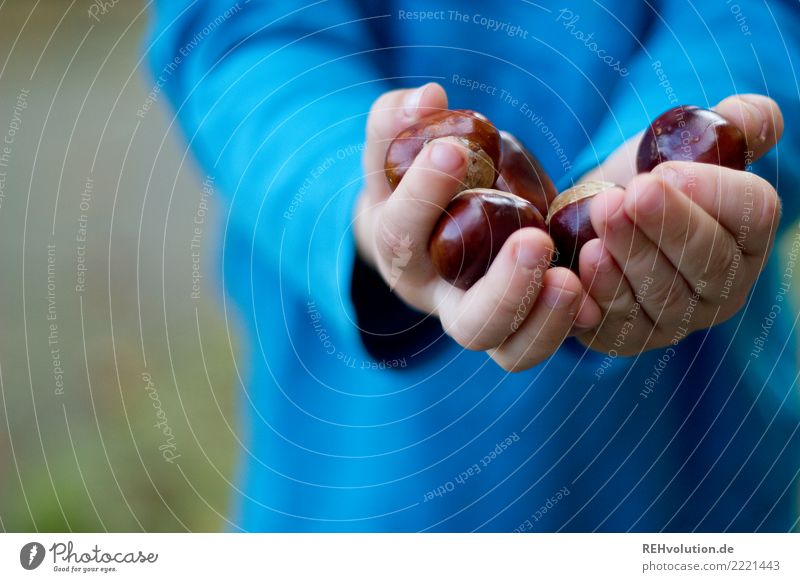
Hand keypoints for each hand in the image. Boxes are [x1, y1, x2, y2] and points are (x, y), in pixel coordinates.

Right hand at [354, 83, 600, 370]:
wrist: (426, 228)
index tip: (454, 150)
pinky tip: (597, 282)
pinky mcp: (529, 317)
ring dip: (546, 318)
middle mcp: (444, 300)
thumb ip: (397, 122)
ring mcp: (490, 317)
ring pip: (514, 349)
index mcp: (401, 254)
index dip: (423, 196)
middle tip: (534, 239)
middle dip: (503, 288)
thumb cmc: (412, 183)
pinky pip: (550, 336)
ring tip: (572, 278)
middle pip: (469, 323)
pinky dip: (576, 319)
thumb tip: (429, 97)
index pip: (402, 235)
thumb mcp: (390, 152)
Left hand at [575, 95, 782, 353]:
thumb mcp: (685, 146)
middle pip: (709, 263)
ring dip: (631, 255)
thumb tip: (748, 114)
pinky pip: (617, 323)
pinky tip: (584, 262)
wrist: (590, 218)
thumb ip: (726, 127)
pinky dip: (601, 293)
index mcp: (747, 237)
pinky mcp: (626, 337)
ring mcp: (674, 320)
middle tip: (632, 193)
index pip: (754, 216)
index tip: (668, 169)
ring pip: (662, 295)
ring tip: (602, 214)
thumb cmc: (646, 180)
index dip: (717, 193)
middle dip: (670, 226)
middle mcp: (720, 288)